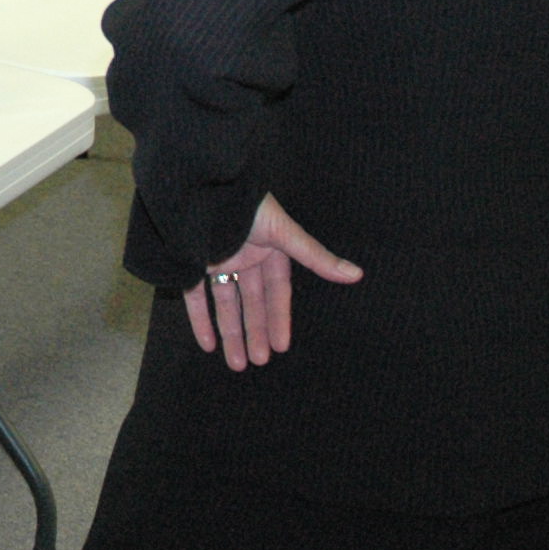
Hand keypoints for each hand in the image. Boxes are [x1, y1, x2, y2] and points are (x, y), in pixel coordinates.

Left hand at [183, 194, 361, 370]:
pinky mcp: (191, 262)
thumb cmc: (247, 205)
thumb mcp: (285, 233)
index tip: (281, 346)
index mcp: (268, 250)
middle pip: (250, 303)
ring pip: (225, 304)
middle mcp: (243, 258)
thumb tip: (357, 274)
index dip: (279, 318)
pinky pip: (195, 296)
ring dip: (230, 332)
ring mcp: (216, 261)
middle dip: (255, 332)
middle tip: (258, 362)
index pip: (276, 292)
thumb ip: (316, 258)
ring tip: (236, 364)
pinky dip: (200, 319)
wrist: (202, 186)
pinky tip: (207, 345)